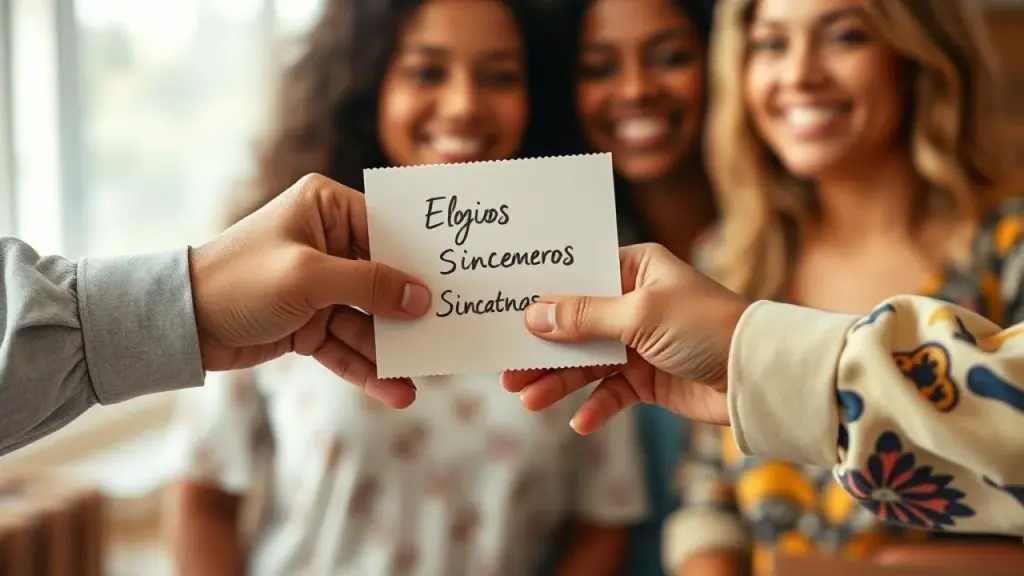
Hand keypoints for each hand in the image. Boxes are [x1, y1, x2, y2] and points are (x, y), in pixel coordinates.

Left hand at [189, 174, 429, 407]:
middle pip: (384, 280)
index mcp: (326, 209)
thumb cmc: (239, 280)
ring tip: (424, 380)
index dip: (419, 259)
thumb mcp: (309, 277)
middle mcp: (327, 243)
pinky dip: (368, 368)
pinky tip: (396, 392)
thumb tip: (421, 297)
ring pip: (368, 321)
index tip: (454, 282)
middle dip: (410, 313)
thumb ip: (370, 285)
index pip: (387, 230)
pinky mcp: (309, 323)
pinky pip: (347, 346)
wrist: (181, 324)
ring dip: (391, 351)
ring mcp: (320, 287)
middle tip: (447, 335)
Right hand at [500, 243, 748, 433]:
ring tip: (529, 400)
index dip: (543, 296)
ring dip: (559, 382)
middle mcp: (634, 302)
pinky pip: (611, 392)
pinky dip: (595, 407)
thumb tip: (535, 315)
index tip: (507, 311)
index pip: (578, 277)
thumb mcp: (640, 314)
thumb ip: (585, 316)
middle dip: (542, 350)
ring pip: (586, 362)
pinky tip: (580, 422)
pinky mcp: (647, 378)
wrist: (756, 376)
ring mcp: (639, 342)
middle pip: (574, 325)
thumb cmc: (706, 327)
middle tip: (507, 370)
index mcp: (636, 269)